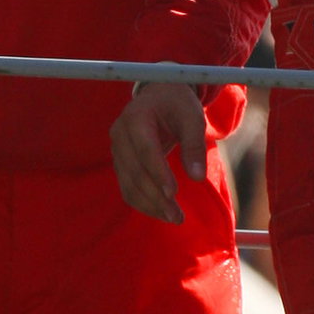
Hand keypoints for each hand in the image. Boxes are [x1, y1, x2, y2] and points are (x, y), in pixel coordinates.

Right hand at [110, 79, 207, 222]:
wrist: (158, 96)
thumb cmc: (177, 105)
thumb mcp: (192, 117)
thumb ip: (194, 145)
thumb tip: (197, 178)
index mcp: (136, 118)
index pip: (145, 150)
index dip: (158, 173)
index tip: (173, 194)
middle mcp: (120, 134)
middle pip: (135, 171)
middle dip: (156, 196)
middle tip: (178, 216)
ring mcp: (117, 150)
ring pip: (129, 183)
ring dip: (149, 204)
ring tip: (174, 218)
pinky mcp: (120, 162)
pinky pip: (127, 187)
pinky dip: (143, 202)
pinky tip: (161, 212)